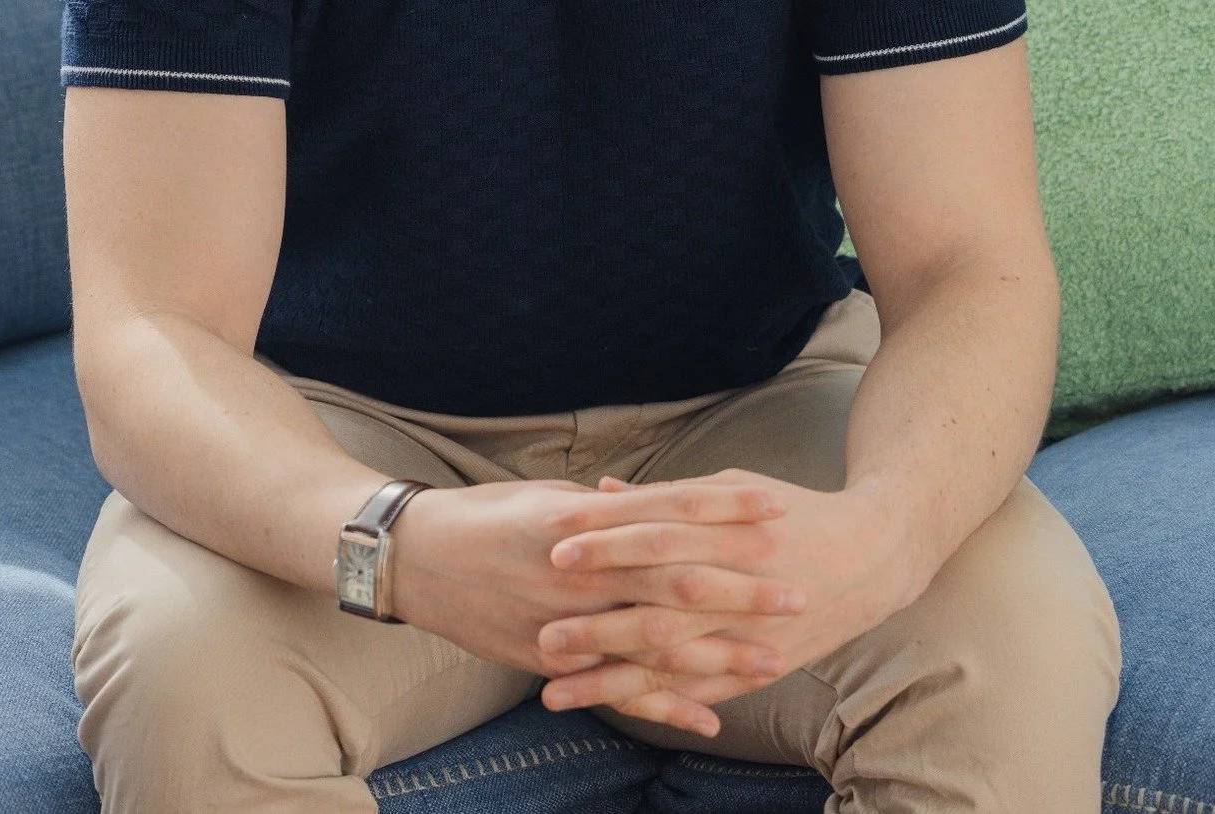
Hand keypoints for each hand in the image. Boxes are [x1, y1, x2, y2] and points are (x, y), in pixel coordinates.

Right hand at [386, 478, 806, 688]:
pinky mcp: (552, 662)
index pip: (671, 510)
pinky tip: (708, 718)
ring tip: (774, 657)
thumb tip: (655, 503)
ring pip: (655, 640)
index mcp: (586, 518)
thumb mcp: (551, 496)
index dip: (726, 509)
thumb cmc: (486, 515)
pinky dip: (663, 705)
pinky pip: (615, 689)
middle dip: (741, 586)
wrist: (415, 557)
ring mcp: (567, 621)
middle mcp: (581, 570)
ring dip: (719, 652)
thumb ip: (609, 507)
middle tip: (798, 589)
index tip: (777, 506)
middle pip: (677, 578)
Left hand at [534, 469, 925, 736]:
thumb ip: (666, 496)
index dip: (606, 539)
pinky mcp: (762, 666)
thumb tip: (600, 491)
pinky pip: (703, 689)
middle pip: (661, 602)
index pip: (658, 532)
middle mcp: (742, 582)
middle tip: (543, 632)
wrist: (872, 556)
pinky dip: (658, 702)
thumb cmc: (790, 511)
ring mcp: (752, 630)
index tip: (554, 546)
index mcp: (732, 529)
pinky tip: (613, 709)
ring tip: (556, 688)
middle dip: (600, 618)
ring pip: (674, 660)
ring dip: (612, 676)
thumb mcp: (732, 487)